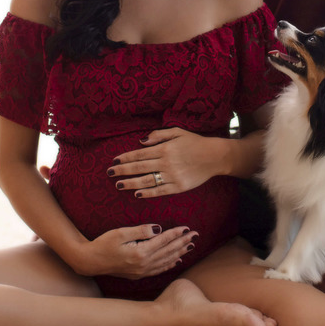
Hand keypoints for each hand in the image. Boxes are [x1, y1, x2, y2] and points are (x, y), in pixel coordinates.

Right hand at [76, 223, 197, 279]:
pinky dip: (169, 264)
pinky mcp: (138, 275)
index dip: (176, 234)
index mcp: (140, 253)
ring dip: (179, 253)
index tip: (186, 228)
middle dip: (182, 242)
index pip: (163, 241)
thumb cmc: (103, 244)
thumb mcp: (120, 233)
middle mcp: (143, 264)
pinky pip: (159, 269)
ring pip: (166, 261)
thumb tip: (158, 229)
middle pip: (168, 251)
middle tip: (195, 235)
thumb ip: (140, 231)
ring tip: (190, 246)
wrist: (90, 261)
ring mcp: (141, 271)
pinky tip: (176, 260)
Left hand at [108, 128, 224, 198]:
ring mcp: (172, 176)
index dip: (125, 158)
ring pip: (147, 181)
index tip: (114, 160)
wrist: (215, 157)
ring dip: (130, 183)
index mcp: (164, 148)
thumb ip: (158, 135)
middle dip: (122, 170)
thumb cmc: (195, 142)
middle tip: (110, 173)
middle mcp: (166, 162)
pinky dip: (147, 193)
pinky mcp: (179, 186)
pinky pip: (160, 191)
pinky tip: (136, 194)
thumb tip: (141, 141)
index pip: (139, 154)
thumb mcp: (177, 132)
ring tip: (118, 185)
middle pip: (139, 168)